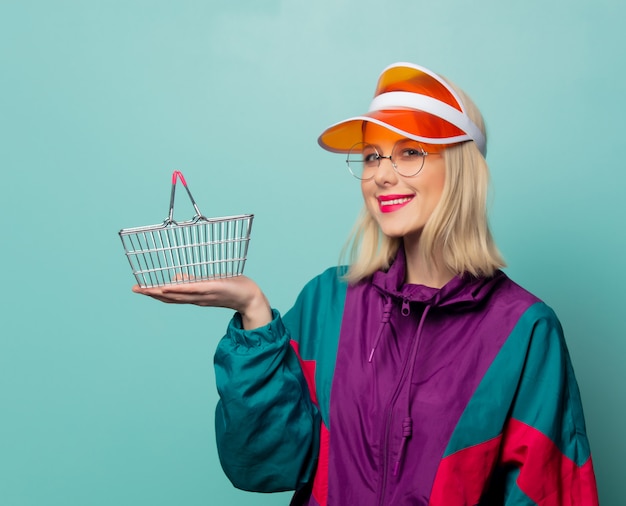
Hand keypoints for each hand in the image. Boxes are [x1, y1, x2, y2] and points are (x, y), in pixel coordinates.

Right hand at [132, 276, 271, 329]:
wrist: (250, 298)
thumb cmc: (231, 288)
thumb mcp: (209, 284)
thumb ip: (192, 281)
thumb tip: (176, 276)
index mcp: (194, 297)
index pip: (170, 296)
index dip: (153, 293)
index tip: (139, 288)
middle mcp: (196, 298)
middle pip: (169, 297)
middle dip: (151, 293)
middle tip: (135, 289)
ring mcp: (202, 294)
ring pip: (177, 295)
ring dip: (160, 292)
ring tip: (145, 289)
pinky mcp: (210, 288)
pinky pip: (192, 289)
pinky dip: (178, 289)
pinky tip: (167, 287)